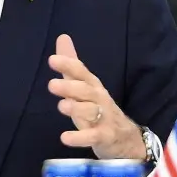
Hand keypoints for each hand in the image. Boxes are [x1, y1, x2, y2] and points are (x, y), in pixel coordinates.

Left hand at [48, 34, 144, 159]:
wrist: (125, 139)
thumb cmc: (98, 108)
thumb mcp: (84, 86)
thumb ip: (71, 65)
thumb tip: (62, 37)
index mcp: (92, 85)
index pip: (81, 72)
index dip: (68, 65)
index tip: (52, 60)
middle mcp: (99, 99)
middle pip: (86, 91)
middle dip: (70, 87)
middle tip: (51, 85)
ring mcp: (104, 118)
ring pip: (91, 111)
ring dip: (77, 108)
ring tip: (61, 106)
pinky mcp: (105, 137)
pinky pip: (93, 136)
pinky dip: (80, 137)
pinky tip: (65, 138)